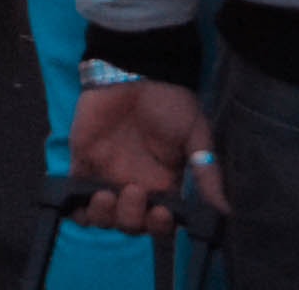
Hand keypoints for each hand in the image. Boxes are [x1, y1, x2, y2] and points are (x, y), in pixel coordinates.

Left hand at [67, 80, 221, 233]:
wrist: (136, 72)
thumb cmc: (170, 103)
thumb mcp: (196, 137)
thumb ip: (206, 174)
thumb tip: (225, 212)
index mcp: (163, 186)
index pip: (159, 222)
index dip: (159, 227)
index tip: (161, 212)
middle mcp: (135, 186)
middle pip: (129, 224)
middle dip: (131, 219)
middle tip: (134, 191)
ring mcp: (106, 175)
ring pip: (101, 216)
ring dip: (103, 217)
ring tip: (106, 195)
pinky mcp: (82, 161)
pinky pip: (73, 193)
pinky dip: (74, 206)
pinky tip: (81, 201)